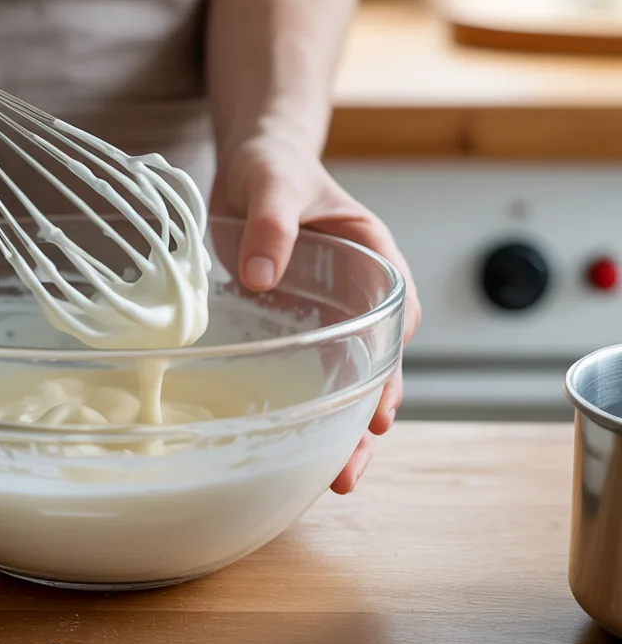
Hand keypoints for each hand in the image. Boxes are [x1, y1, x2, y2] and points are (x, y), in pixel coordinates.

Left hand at [211, 130, 421, 494]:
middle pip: (377, 364)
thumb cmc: (273, 165)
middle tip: (350, 470)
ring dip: (341, 427)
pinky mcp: (294, 325)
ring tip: (333, 479)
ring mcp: (326, 314)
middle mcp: (357, 295)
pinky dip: (304, 406)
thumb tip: (261, 277)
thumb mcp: (274, 183)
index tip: (379, 410)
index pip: (396, 317)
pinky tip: (293, 445)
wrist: (248, 164)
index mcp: (372, 258)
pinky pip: (304, 369)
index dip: (391, 367)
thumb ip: (271, 222)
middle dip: (369, 417)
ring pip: (345, 378)